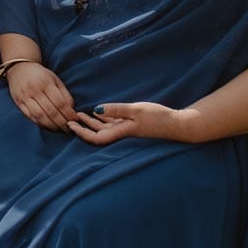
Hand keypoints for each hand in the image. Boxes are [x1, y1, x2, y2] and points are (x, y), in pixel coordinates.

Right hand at [6, 62, 77, 130]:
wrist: (19, 68)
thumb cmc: (41, 75)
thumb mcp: (55, 79)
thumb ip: (64, 94)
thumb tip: (71, 110)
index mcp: (46, 82)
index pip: (60, 103)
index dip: (69, 114)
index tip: (75, 120)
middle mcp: (34, 90)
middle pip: (51, 111)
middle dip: (62, 123)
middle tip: (69, 129)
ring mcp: (25, 97)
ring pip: (40, 116)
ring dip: (51, 126)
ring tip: (59, 130)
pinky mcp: (18, 102)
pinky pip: (30, 116)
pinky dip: (40, 123)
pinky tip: (47, 126)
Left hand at [69, 101, 189, 144]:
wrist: (178, 124)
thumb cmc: (158, 117)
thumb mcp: (136, 110)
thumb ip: (117, 110)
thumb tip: (96, 110)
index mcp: (121, 132)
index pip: (96, 138)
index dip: (82, 133)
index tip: (70, 124)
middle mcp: (122, 134)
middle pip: (97, 133)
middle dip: (83, 127)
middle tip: (69, 119)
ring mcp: (127, 130)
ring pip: (105, 128)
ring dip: (92, 122)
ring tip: (79, 114)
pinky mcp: (133, 126)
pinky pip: (114, 124)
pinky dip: (104, 119)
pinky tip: (97, 112)